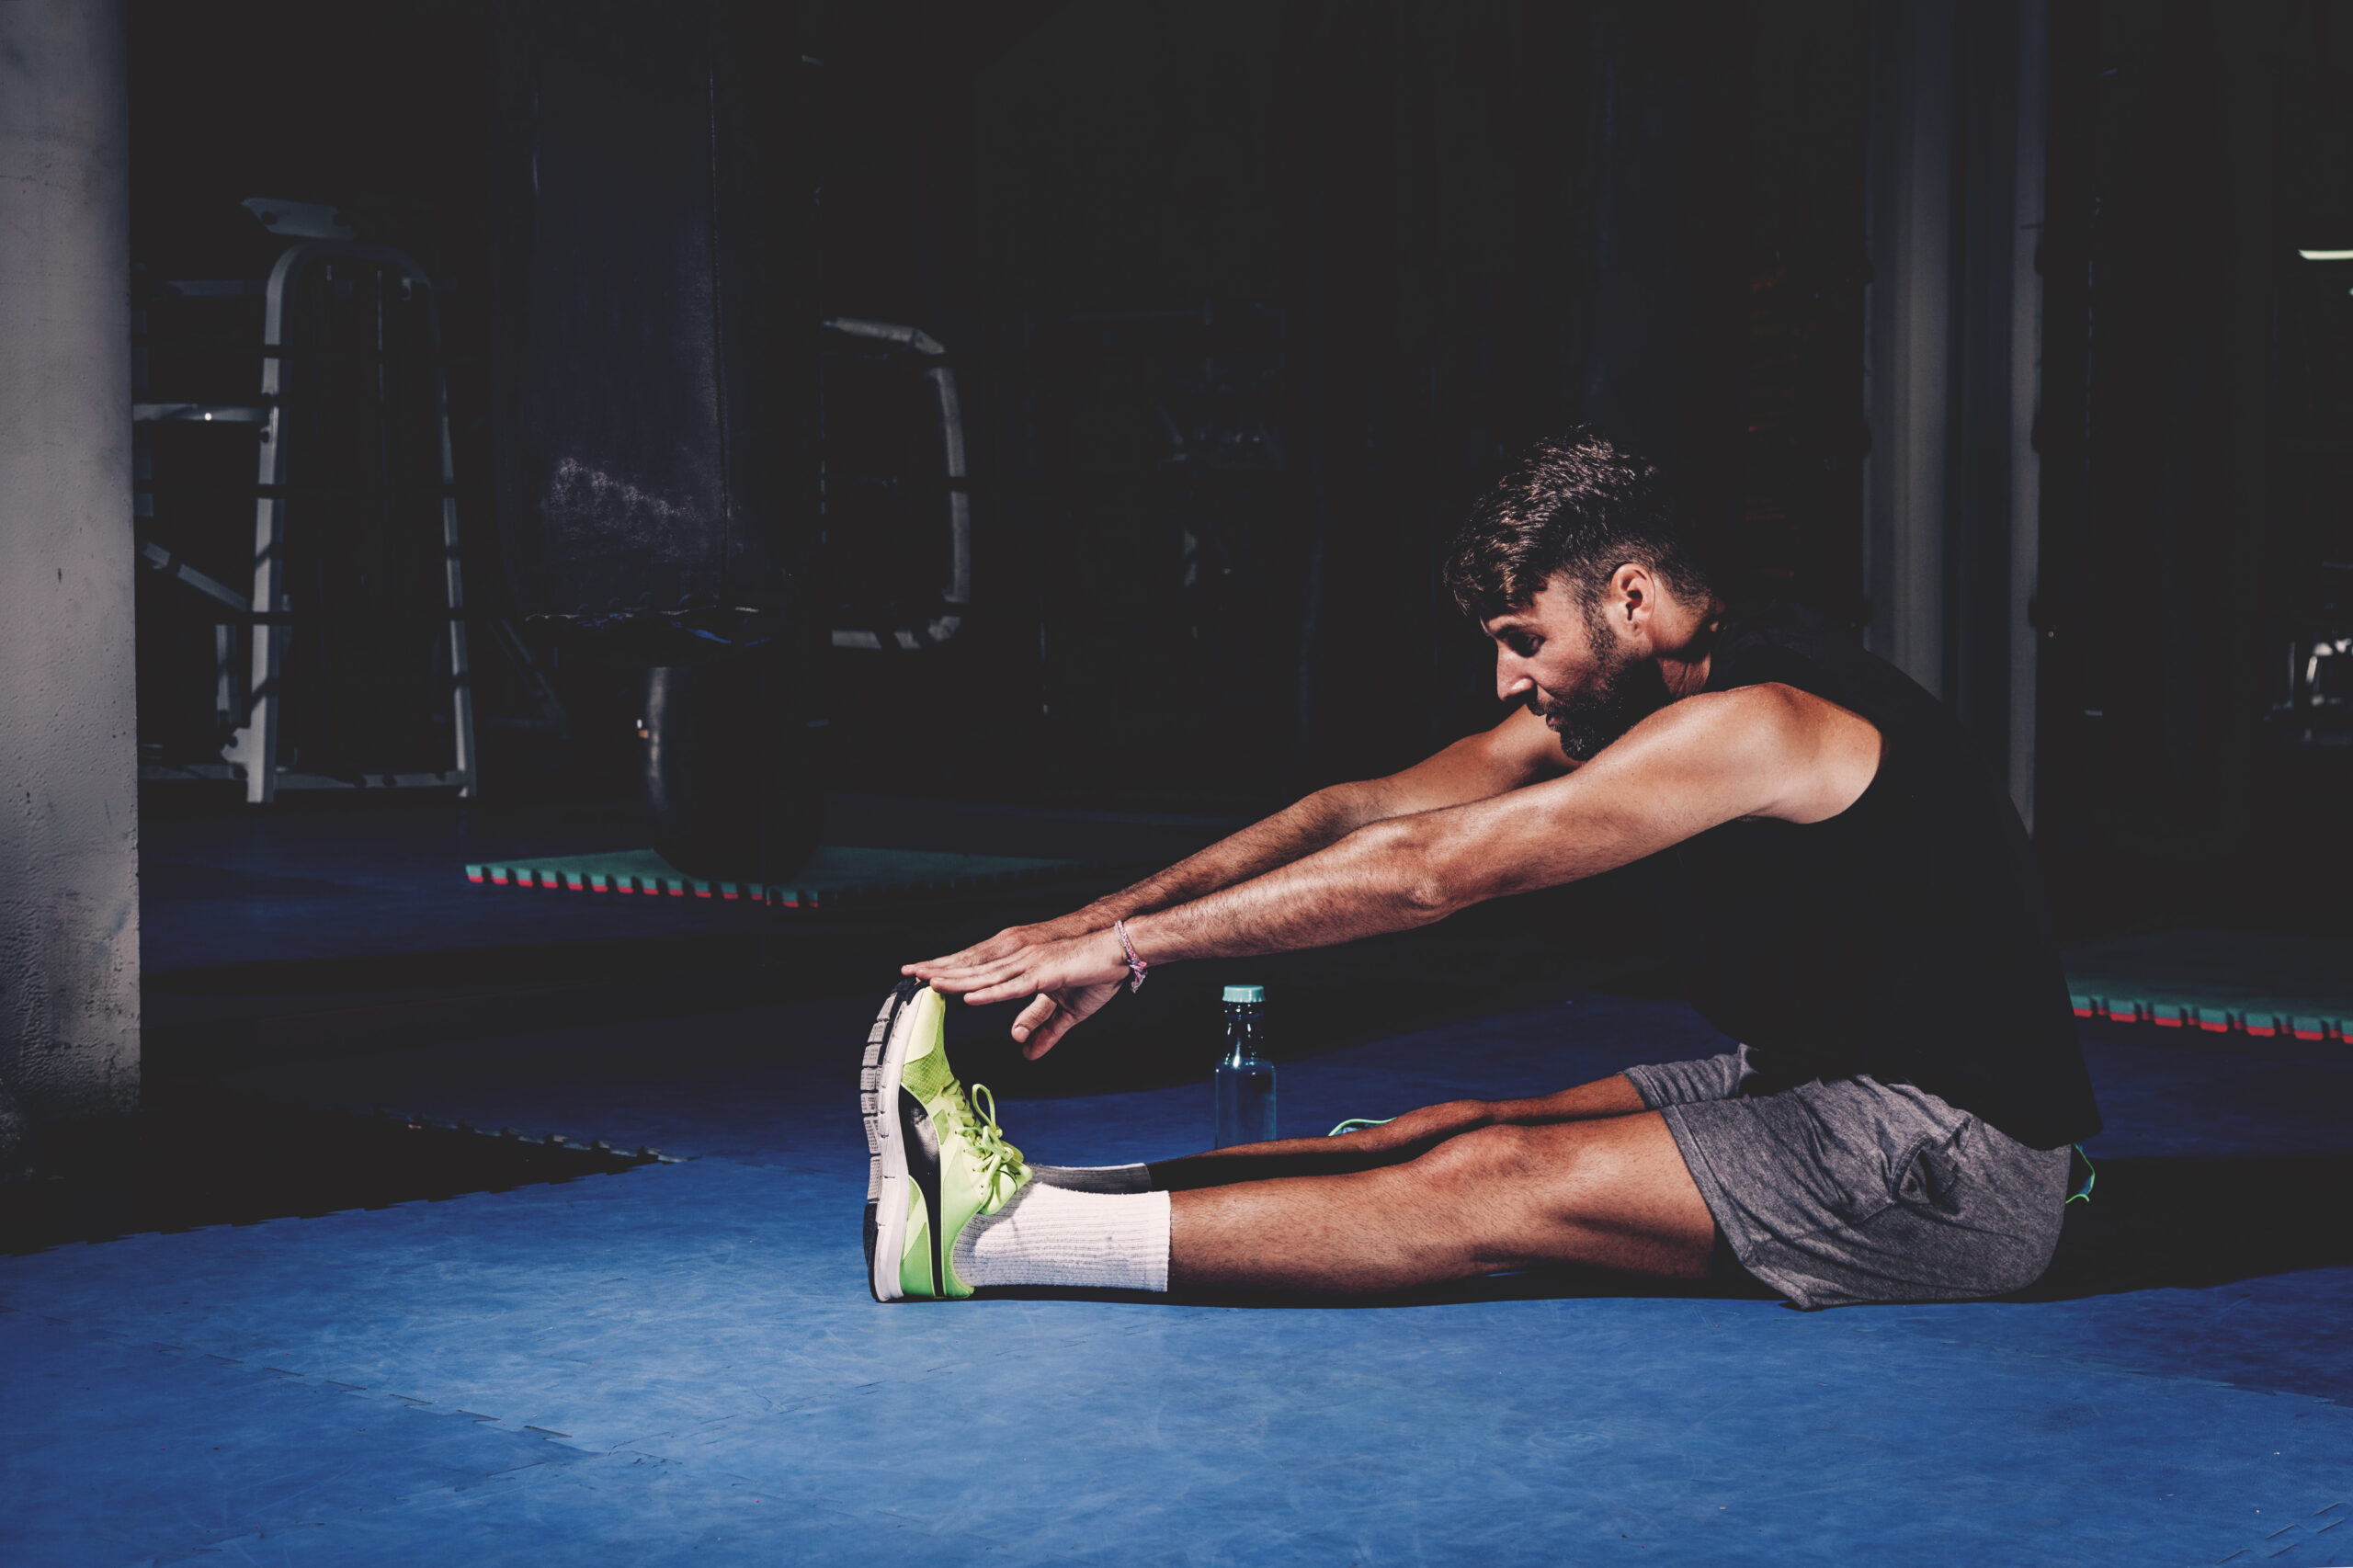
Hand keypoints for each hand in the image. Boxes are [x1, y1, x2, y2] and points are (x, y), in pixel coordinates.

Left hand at [906, 928, 1131, 1058]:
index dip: (951, 973)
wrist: (1122, 954)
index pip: (979, 970)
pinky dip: (990, 993)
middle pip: (973, 969)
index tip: (924, 976)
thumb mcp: (1066, 1012)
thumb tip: (1024, 1049)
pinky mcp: (1045, 974)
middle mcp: (1020, 961)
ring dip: (957, 980)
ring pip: (986, 976)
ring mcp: (1030, 965)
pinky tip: (969, 996)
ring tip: (929, 982)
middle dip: (941, 971)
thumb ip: (1043, 1030)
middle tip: (909, 973)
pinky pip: (1012, 987)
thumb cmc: (1096, 975)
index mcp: (1021, 966)